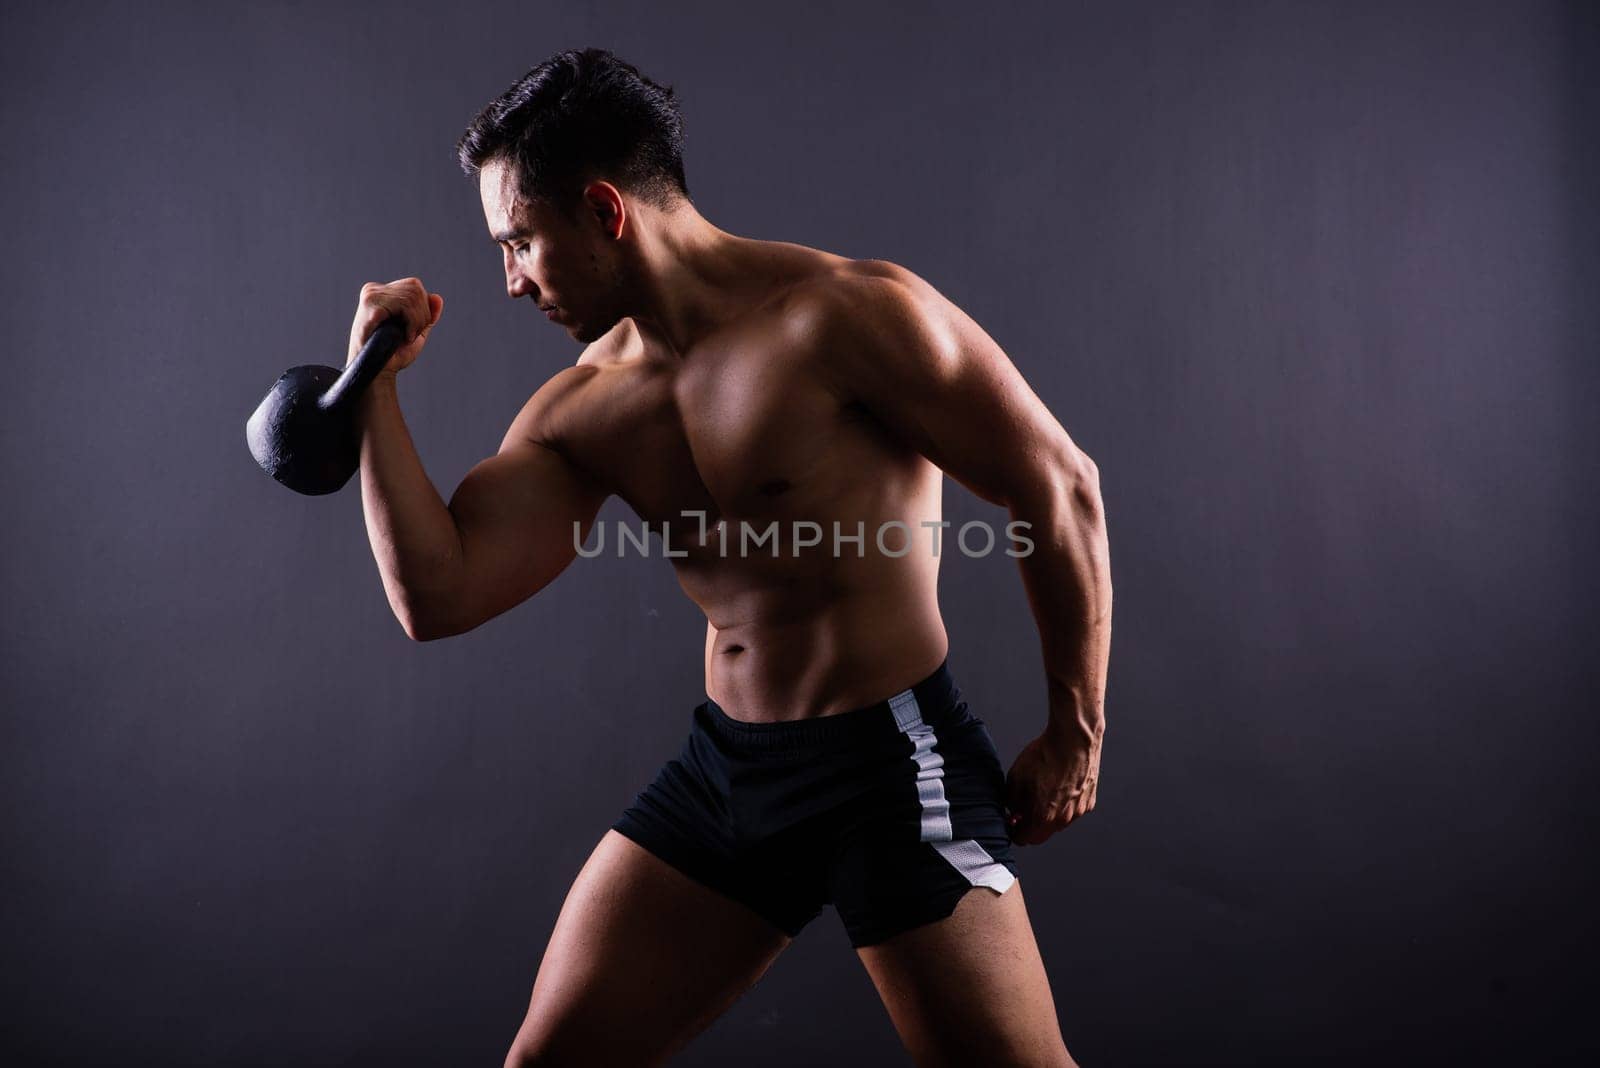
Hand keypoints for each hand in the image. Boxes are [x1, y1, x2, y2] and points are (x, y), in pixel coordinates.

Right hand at [347, 277, 443, 375]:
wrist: (378, 372)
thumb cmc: (393, 354)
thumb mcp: (416, 331)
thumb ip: (427, 314)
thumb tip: (437, 298)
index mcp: (382, 293)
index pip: (414, 286)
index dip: (422, 309)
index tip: (412, 329)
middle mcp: (374, 290)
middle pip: (415, 288)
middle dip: (422, 315)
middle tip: (410, 334)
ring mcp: (371, 296)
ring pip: (412, 297)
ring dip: (417, 322)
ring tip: (406, 337)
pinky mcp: (371, 305)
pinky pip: (404, 305)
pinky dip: (412, 324)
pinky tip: (405, 337)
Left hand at [1003, 719, 1101, 845]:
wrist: (1074, 739)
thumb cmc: (1046, 755)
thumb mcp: (1016, 777)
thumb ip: (1012, 801)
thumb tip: (1013, 811)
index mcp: (1044, 816)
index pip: (1025, 839)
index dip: (1015, 832)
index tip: (1012, 824)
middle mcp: (1064, 819)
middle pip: (1042, 835)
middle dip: (1031, 826)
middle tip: (1023, 810)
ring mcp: (1079, 811)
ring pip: (1058, 824)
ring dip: (1048, 816)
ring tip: (1042, 793)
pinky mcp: (1089, 801)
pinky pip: (1072, 811)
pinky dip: (1063, 806)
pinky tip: (1058, 787)